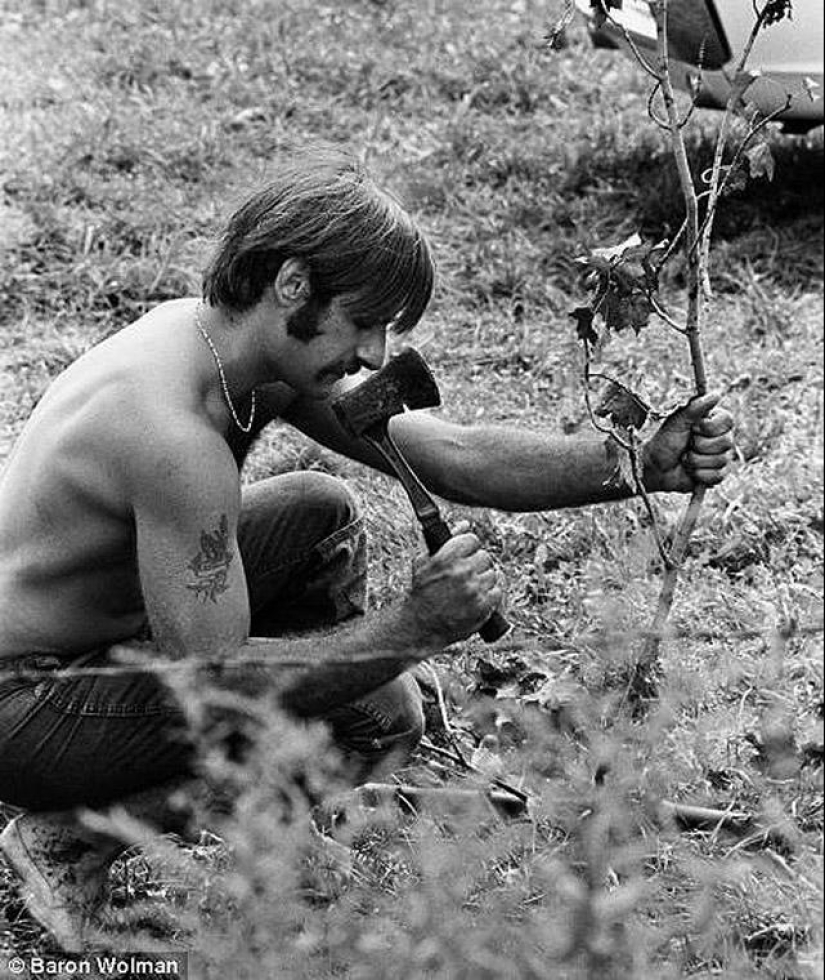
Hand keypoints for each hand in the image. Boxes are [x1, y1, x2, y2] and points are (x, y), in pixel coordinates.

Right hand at [401, 531, 502, 648]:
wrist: (422, 625)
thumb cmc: (422, 593)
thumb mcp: (424, 562)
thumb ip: (447, 540)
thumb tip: (465, 524)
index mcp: (446, 558)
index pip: (472, 539)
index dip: (468, 547)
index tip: (465, 554)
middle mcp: (461, 572)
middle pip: (485, 556)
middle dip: (476, 564)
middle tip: (466, 574)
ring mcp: (474, 589)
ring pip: (492, 573)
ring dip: (483, 580)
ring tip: (469, 588)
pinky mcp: (483, 606)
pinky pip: (497, 591)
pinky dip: (490, 594)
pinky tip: (477, 597)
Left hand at [643, 393, 733, 492]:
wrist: (654, 467)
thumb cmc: (663, 441)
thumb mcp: (677, 422)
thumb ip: (696, 408)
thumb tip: (716, 395)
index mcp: (713, 422)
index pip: (728, 420)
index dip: (710, 427)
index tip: (693, 428)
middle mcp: (720, 438)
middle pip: (726, 442)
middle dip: (699, 445)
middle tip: (686, 445)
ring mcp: (720, 457)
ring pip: (720, 460)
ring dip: (695, 460)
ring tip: (684, 458)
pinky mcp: (716, 475)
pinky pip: (717, 476)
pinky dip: (699, 474)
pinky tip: (689, 471)